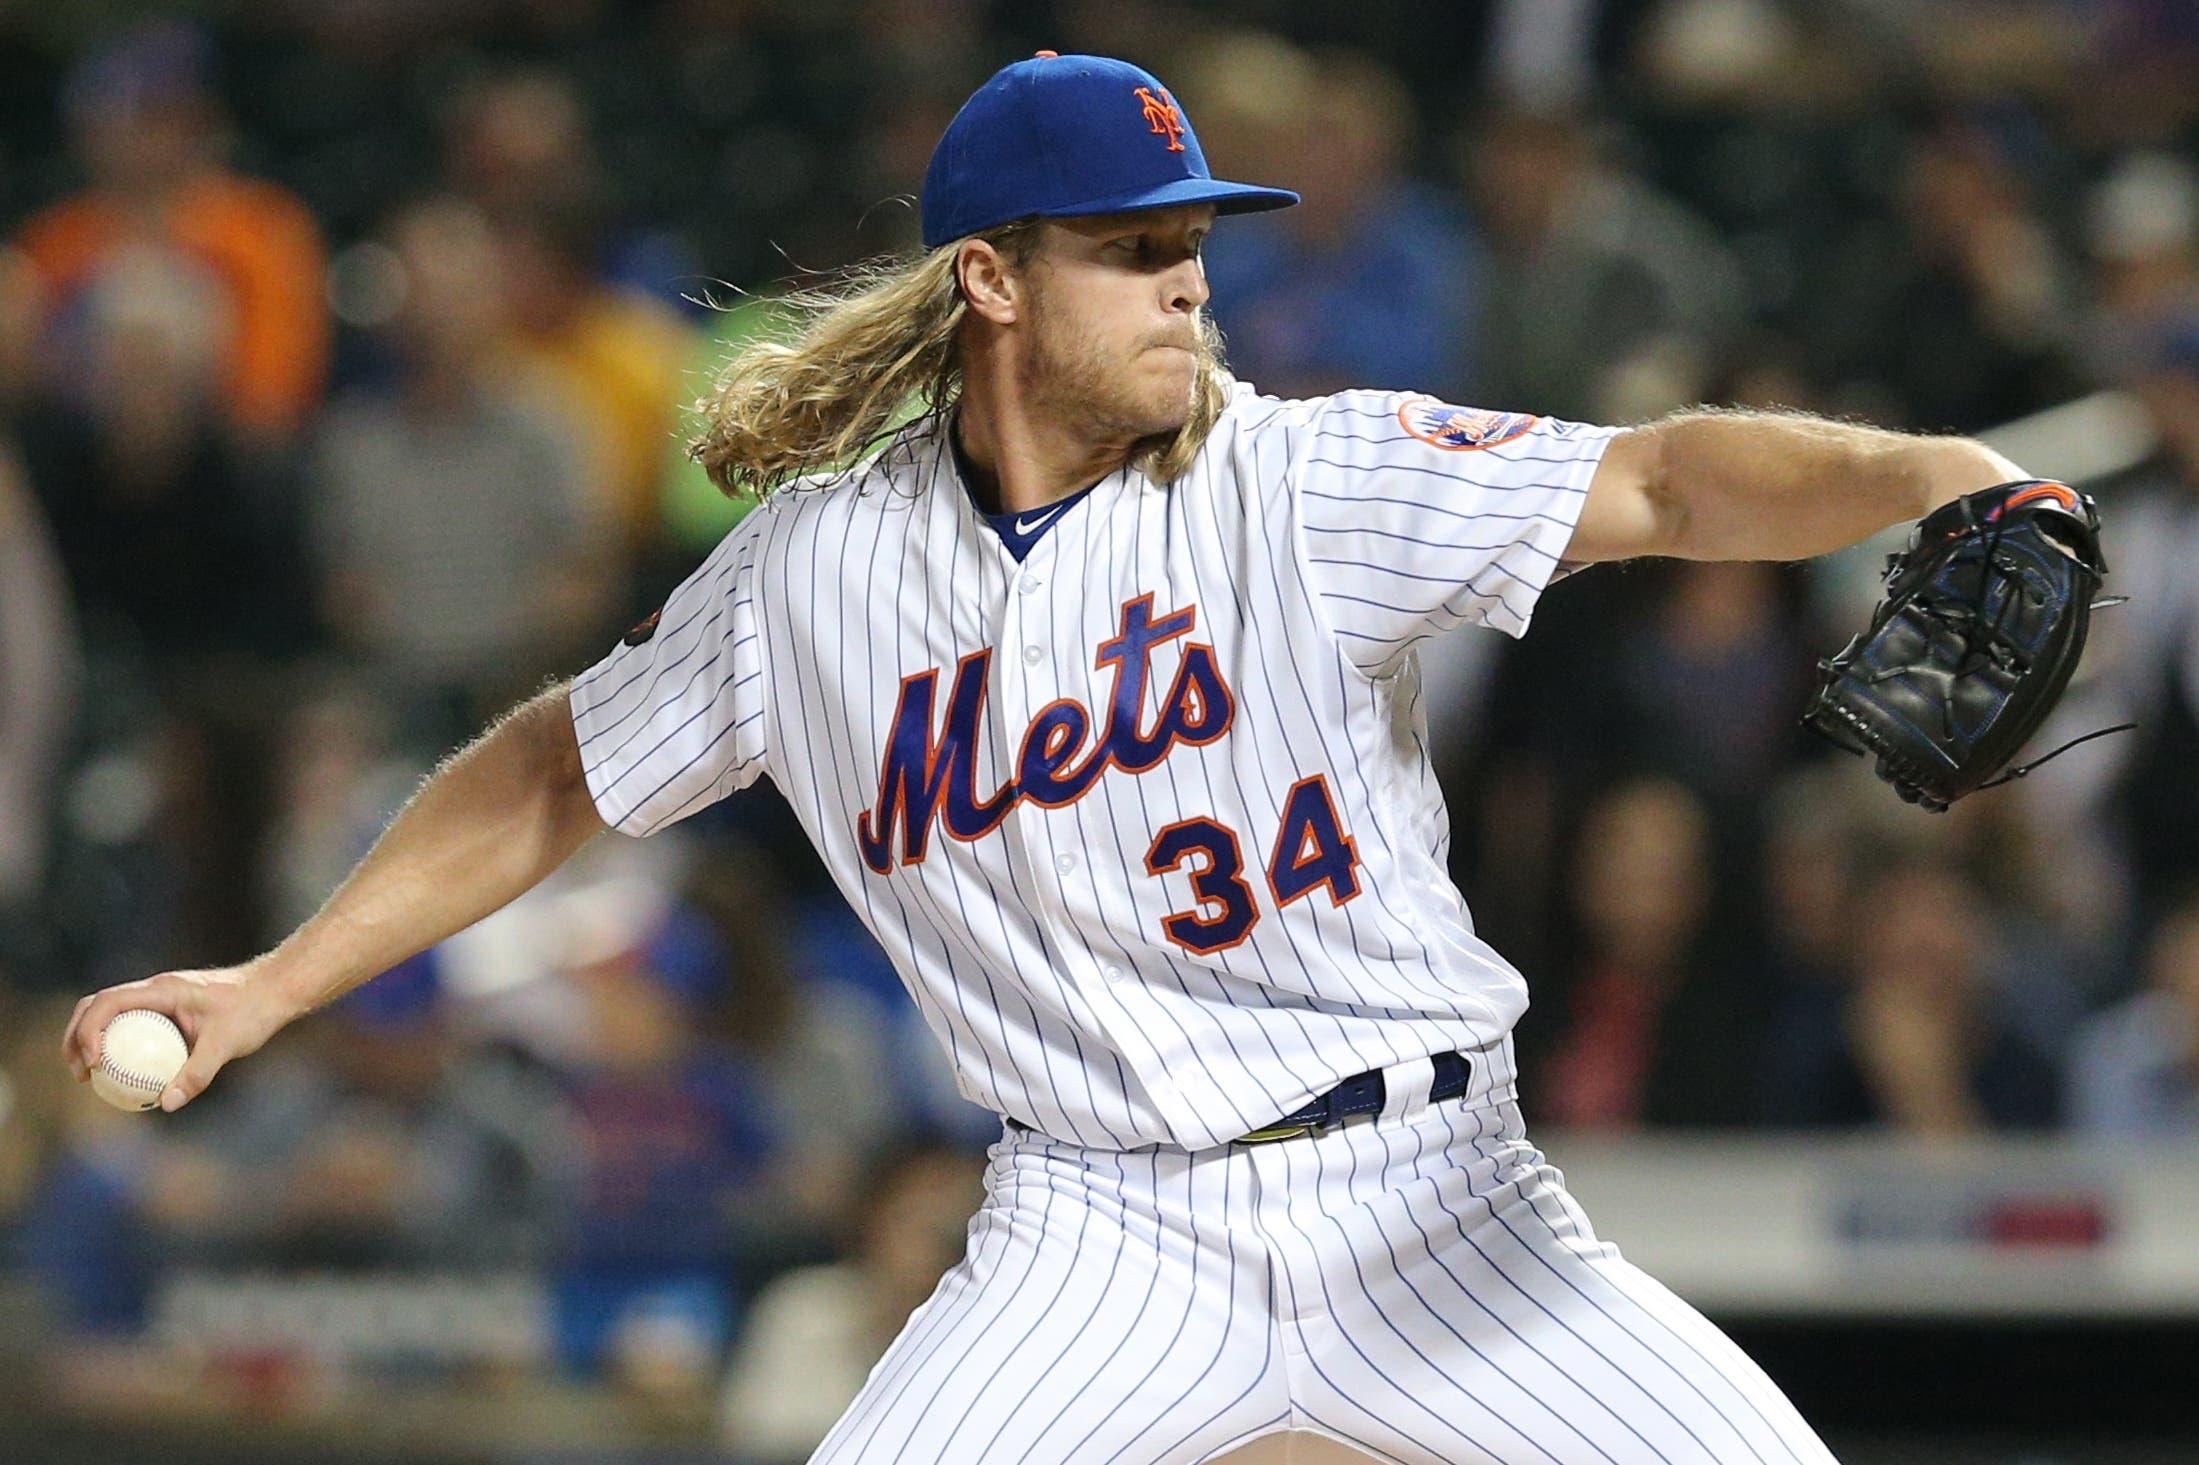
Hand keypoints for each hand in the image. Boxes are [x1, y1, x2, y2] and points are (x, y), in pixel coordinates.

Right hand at [61, 959, 306, 1110]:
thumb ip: (197, 1073)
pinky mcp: (168, 1010)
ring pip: (111, 1014)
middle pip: (97, 1006)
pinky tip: (123, 1077)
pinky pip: (133, 1026)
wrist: (277, 990)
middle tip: (78, 1073)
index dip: (88, 1030)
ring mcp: (160, 999)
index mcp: (162, 990)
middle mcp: (155, 990)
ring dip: (91, 1040)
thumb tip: (165, 1104)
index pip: (108, 1002)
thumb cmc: (254, 1011)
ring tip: (89, 1077)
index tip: (92, 1062)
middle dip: (76, 1036)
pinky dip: (118, 1046)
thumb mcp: (227, 1044)